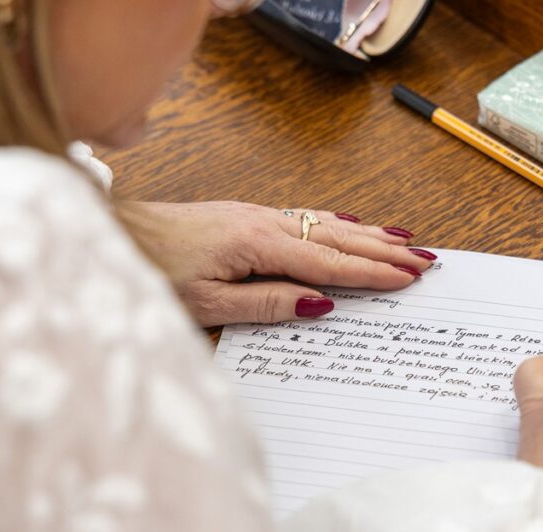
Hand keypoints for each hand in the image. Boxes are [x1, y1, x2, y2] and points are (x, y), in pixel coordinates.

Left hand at [126, 201, 435, 325]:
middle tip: (425, 260)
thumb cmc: (154, 270)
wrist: (116, 232)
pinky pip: (306, 217)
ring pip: (326, 224)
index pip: (330, 263)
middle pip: (338, 238)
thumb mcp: (207, 303)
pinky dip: (338, 223)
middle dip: (384, 250)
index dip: (373, 272)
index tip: (409, 278)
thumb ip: (266, 303)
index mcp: (259, 244)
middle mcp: (265, 222)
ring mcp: (257, 214)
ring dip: (368, 234)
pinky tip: (350, 225)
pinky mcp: (246, 215)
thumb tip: (321, 305)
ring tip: (405, 241)